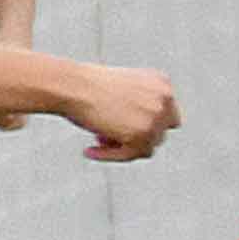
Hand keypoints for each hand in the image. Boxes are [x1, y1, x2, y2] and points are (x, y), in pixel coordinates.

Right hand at [62, 66, 180, 160]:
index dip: (146, 123)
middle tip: (108, 135)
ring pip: (148, 146)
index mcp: (162, 83)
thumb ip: (138, 107)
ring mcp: (156, 116)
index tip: (125, 126)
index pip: (166, 114)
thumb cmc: (87, 84)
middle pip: (160, 132)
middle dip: (136, 136)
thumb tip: (141, 133)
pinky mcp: (143, 134)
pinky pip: (132, 155)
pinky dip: (111, 156)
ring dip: (124, 147)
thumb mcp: (121, 89)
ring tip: (98, 140)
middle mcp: (165, 98)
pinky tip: (91, 151)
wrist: (72, 85)